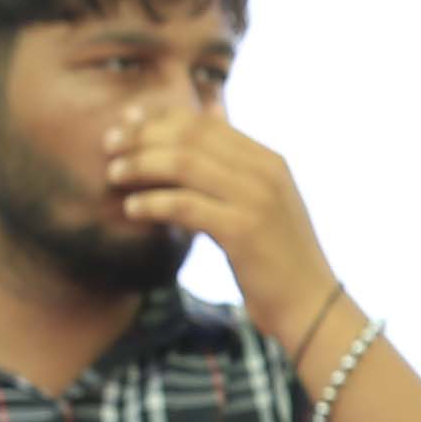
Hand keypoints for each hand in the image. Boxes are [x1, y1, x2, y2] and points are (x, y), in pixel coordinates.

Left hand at [94, 99, 340, 348]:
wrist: (312, 306)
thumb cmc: (278, 257)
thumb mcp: (263, 200)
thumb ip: (235, 163)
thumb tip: (209, 115)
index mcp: (268, 160)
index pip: (203, 122)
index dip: (157, 118)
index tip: (124, 124)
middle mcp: (265, 172)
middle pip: (189, 136)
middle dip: (141, 137)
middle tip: (109, 148)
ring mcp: (257, 200)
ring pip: (183, 163)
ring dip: (140, 165)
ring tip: (115, 175)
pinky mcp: (243, 231)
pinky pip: (184, 205)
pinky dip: (151, 203)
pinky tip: (132, 209)